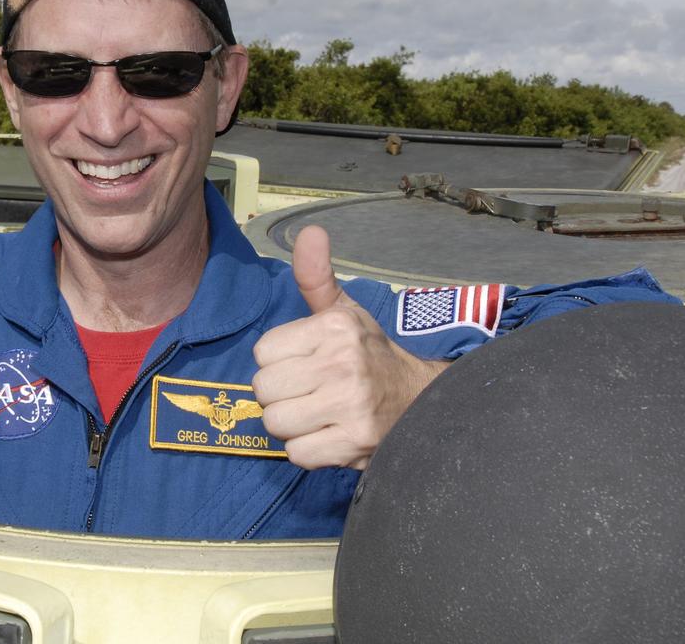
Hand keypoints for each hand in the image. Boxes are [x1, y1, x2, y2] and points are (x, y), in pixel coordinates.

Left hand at [252, 225, 447, 469]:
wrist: (422, 401)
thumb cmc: (370, 355)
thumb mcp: (344, 312)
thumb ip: (316, 277)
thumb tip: (310, 231)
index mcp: (336, 327)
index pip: (263, 352)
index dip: (278, 362)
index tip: (304, 363)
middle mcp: (344, 364)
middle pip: (264, 389)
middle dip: (280, 395)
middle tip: (308, 392)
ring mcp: (351, 405)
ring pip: (276, 422)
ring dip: (291, 425)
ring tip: (317, 414)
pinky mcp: (355, 444)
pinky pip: (297, 454)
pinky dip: (307, 451)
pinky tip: (328, 436)